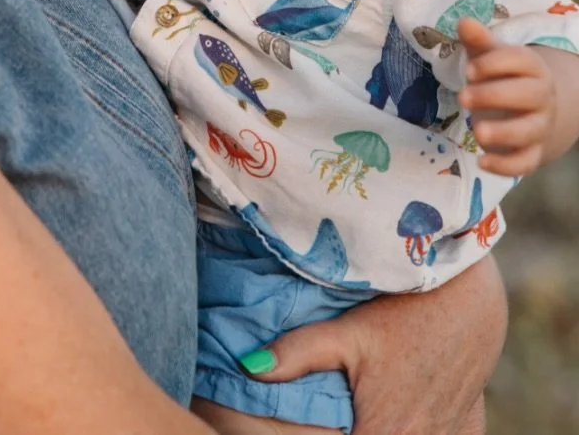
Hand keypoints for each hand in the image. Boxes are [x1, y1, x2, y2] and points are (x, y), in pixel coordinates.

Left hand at [244, 255, 505, 433]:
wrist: (469, 297)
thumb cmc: (403, 310)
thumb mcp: (347, 331)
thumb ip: (298, 354)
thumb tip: (248, 367)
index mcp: (384, 433)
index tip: (321, 426)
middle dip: (351, 431)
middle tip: (341, 415)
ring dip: (393, 429)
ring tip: (373, 409)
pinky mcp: (468, 423)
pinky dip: (426, 430)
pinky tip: (407, 413)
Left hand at [457, 17, 555, 175]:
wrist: (532, 110)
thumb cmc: (503, 76)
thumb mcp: (490, 57)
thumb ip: (478, 42)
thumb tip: (464, 21)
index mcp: (532, 67)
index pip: (521, 61)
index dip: (496, 64)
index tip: (469, 70)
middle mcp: (541, 96)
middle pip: (529, 95)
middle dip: (495, 96)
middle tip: (462, 97)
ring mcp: (539, 125)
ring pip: (529, 131)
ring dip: (503, 132)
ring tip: (476, 131)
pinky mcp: (532, 152)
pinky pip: (525, 162)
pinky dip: (506, 165)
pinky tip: (481, 161)